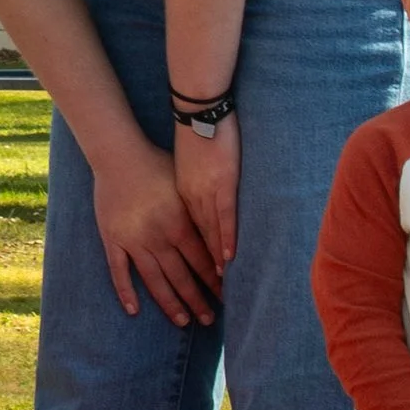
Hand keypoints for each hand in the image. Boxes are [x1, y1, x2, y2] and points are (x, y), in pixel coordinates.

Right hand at [92, 133, 220, 325]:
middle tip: (210, 320)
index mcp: (178, 224)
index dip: (215, 281)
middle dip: (197, 300)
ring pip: (154, 280)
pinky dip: (126, 291)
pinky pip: (119, 270)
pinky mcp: (112, 239)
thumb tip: (219, 237)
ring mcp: (132, 240)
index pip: (202, 262)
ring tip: (182, 321)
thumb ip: (198, 214)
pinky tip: (134, 310)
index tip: (226, 297)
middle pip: (181, 277)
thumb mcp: (184, 187)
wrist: (118, 154)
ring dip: (170, 303)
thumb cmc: (156, 164)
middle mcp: (157, 237)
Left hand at [172, 113, 240, 276]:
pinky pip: (222, 217)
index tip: (193, 283)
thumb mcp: (185, 166)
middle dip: (200, 270)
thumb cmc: (193, 133)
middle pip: (195, 241)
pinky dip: (225, 238)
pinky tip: (229, 258)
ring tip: (221, 287)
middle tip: (206, 297)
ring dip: (214, 261)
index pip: (186, 233)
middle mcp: (189, 198)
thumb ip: (190, 186)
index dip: (190, 258)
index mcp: (180, 194)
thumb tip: (196, 201)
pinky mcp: (220, 184)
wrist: (197, 111)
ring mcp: (205, 192)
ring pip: (208, 234)